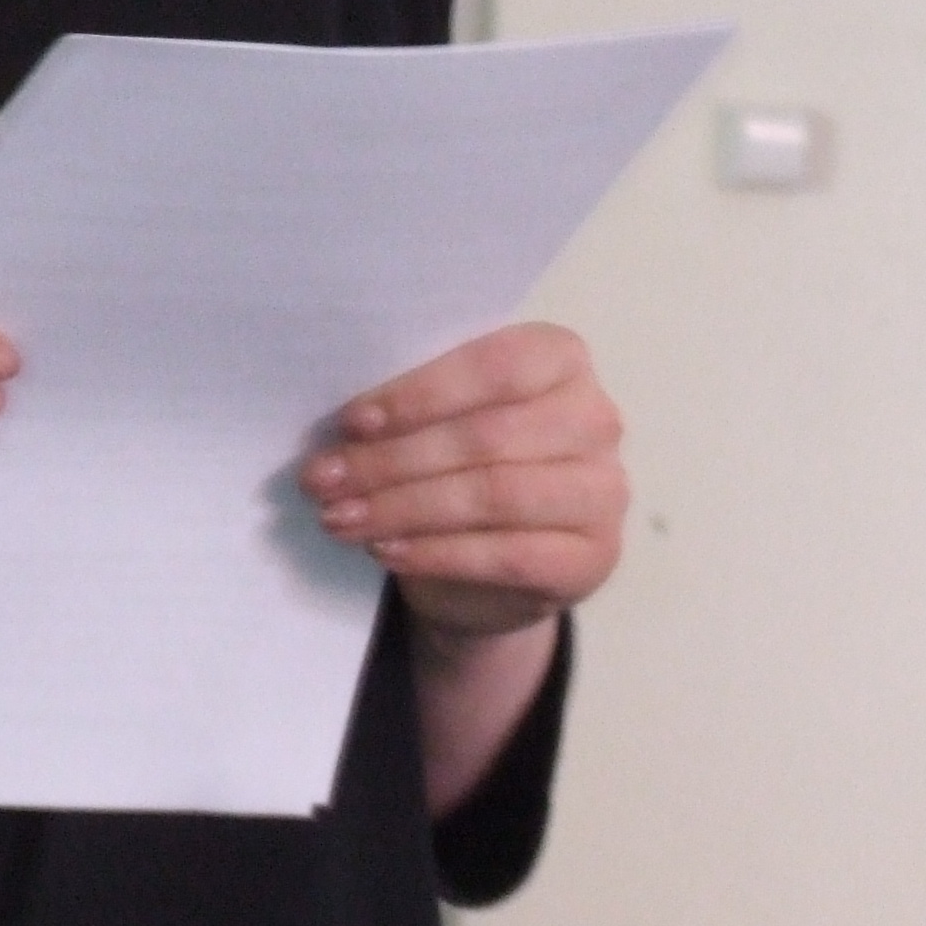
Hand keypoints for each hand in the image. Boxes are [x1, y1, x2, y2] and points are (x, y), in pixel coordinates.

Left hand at [299, 322, 625, 641]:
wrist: (493, 566)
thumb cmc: (458, 464)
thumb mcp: (439, 421)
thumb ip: (411, 407)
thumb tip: (340, 428)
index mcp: (560, 359)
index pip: (496, 366)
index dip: (421, 393)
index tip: (351, 421)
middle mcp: (595, 419)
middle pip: (487, 436)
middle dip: (392, 460)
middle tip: (322, 480)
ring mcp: (603, 492)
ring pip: (495, 495)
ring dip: (404, 508)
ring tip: (339, 518)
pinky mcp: (594, 558)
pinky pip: (511, 554)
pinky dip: (438, 553)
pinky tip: (387, 550)